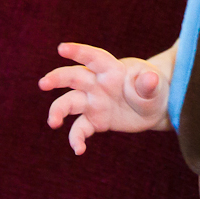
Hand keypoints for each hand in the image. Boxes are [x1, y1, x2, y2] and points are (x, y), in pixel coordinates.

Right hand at [39, 42, 170, 153]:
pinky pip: (80, 129)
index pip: (95, 58)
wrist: (155, 108)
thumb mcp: (156, 86)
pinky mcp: (95, 120)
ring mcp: (94, 102)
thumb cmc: (154, 89)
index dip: (79, 52)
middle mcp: (98, 85)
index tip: (62, 48)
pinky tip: (79, 150)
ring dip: (57, 111)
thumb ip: (149, 84)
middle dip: (57, 78)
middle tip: (43, 84)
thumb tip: (150, 79)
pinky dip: (76, 139)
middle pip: (73, 78)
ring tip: (54, 123)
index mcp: (113, 70)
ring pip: (69, 103)